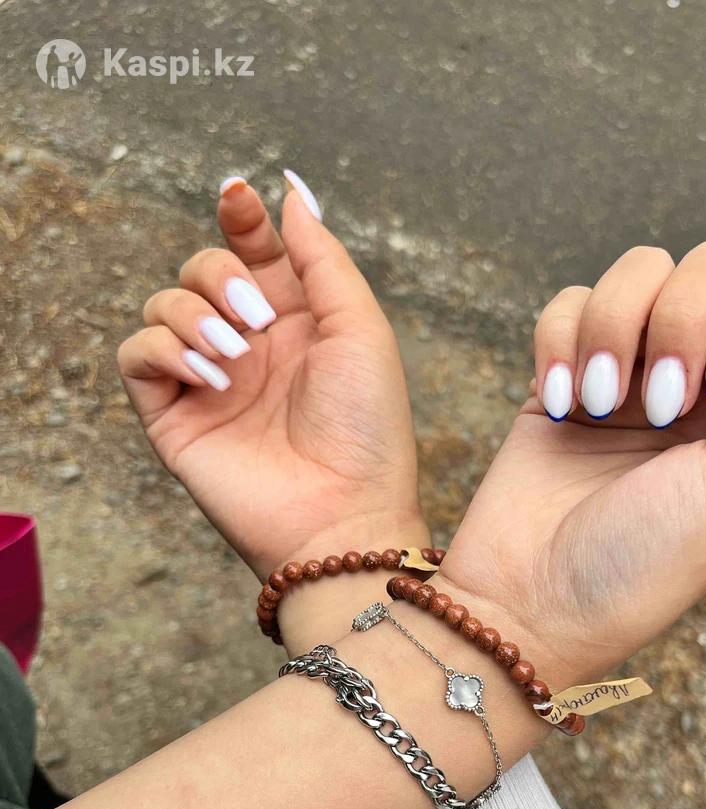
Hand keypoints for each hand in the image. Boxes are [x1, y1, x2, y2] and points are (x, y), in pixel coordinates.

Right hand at [118, 173, 427, 587]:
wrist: (344, 515)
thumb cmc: (366, 429)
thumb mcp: (360, 328)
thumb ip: (322, 258)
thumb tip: (289, 193)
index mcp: (296, 320)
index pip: (251, 249)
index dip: (240, 217)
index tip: (240, 199)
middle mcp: (249, 345)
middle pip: (200, 268)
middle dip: (220, 275)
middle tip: (258, 319)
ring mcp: (208, 381)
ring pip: (163, 305)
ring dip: (194, 314)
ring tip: (236, 357)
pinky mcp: (173, 417)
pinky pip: (136, 355)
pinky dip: (163, 350)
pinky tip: (211, 375)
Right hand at [436, 243, 705, 687]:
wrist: (528, 601)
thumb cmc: (642, 563)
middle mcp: (698, 378)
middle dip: (685, 319)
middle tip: (662, 406)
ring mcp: (628, 371)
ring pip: (640, 269)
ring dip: (618, 330)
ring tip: (602, 406)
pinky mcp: (561, 371)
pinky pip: (570, 302)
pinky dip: (564, 344)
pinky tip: (563, 407)